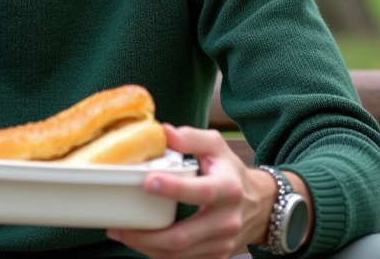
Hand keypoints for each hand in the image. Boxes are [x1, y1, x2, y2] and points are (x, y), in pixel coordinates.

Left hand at [106, 124, 287, 258]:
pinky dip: (157, 254)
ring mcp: (221, 244)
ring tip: (121, 233)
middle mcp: (226, 221)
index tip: (147, 182)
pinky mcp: (216, 257)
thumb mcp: (216, 146)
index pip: (200, 191)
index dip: (173, 189)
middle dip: (146, 235)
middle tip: (118, 226)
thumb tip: (164, 132)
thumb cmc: (231, 172)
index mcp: (227, 189)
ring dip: (145, 247)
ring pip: (178, 255)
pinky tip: (141, 242)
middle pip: (182, 237)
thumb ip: (191, 138)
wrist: (260, 205)